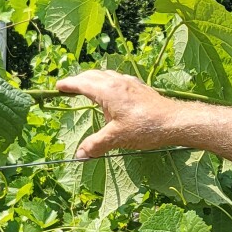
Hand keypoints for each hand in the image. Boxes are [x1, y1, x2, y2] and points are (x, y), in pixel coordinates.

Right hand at [55, 70, 184, 159]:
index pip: (82, 83)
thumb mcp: (116, 138)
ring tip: (88, 87)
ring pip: (106, 75)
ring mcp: (129, 83)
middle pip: (92, 75)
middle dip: (79, 80)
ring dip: (94, 79)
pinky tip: (113, 91)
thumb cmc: (145, 127)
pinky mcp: (139, 88)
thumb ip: (96, 144)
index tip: (57, 87)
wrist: (174, 121)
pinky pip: (118, 79)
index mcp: (107, 91)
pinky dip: (108, 82)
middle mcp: (117, 82)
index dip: (68, 84)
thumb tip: (80, 155)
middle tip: (69, 87)